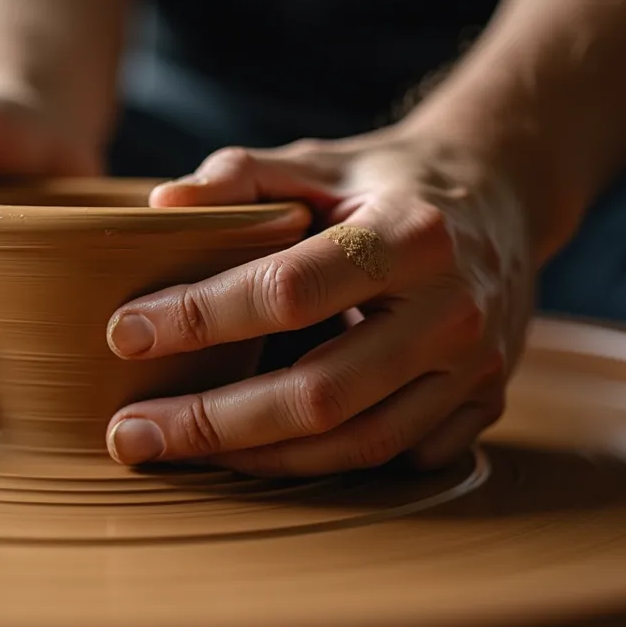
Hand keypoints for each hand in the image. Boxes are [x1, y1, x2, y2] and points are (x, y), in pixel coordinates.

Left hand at [103, 128, 535, 474]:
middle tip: (130, 433)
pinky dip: (323, 465)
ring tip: (179, 449)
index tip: (124, 334)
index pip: (287, 291)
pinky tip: (258, 454)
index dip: (199, 317)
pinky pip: (395, 459)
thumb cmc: (385, 182)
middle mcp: (452, 310)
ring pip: (357, 444)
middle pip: (320, 393)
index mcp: (409, 235)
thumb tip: (162, 207)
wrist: (502, 199)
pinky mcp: (483, 406)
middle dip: (212, 422)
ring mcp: (475, 368)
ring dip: (257, 459)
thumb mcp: (317, 161)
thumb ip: (240, 175)